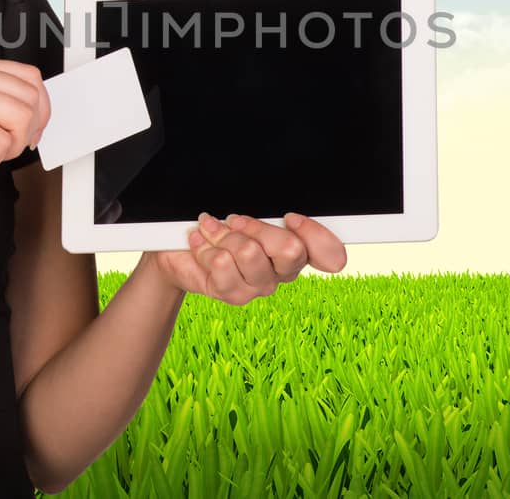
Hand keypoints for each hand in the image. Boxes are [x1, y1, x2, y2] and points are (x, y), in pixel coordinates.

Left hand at [145, 212, 347, 303]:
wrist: (178, 249)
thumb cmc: (218, 226)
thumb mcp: (247, 213)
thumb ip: (271, 214)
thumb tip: (285, 213)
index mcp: (297, 249)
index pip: (331, 254)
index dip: (314, 234)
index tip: (290, 217)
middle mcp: (282, 272)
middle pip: (291, 250)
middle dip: (258, 227)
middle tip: (235, 221)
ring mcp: (259, 287)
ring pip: (250, 253)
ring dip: (224, 234)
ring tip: (211, 230)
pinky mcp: (233, 295)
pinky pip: (223, 264)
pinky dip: (205, 246)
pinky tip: (201, 243)